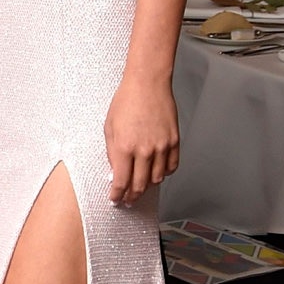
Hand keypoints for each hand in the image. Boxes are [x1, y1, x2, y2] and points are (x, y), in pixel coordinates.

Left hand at [104, 75, 178, 207]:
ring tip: (141, 187)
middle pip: (140, 185)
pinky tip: (157, 173)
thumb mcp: (109, 127)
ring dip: (148, 186)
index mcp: (125, 147)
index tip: (115, 199)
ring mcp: (161, 147)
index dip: (117, 194)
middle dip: (132, 196)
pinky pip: (171, 166)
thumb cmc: (126, 101)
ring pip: (157, 179)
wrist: (147, 84)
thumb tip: (115, 171)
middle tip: (128, 199)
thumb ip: (112, 152)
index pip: (121, 181)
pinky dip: (164, 173)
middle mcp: (144, 150)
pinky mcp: (174, 141)